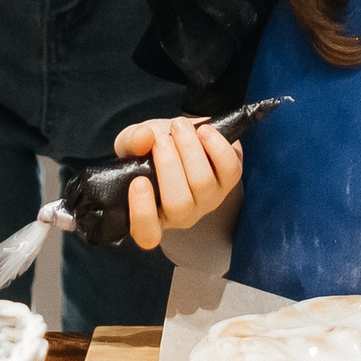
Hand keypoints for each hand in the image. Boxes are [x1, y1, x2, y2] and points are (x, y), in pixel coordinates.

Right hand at [113, 117, 242, 250]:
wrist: (180, 136)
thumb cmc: (150, 148)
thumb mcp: (131, 144)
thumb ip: (131, 142)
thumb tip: (144, 137)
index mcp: (152, 215)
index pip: (147, 234)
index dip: (142, 213)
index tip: (138, 182)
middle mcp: (182, 215)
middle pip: (179, 204)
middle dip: (169, 167)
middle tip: (161, 140)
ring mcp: (208, 199)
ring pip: (203, 183)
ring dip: (190, 149)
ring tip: (178, 126)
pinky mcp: (229, 179)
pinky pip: (230, 168)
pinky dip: (216, 145)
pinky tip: (202, 129)